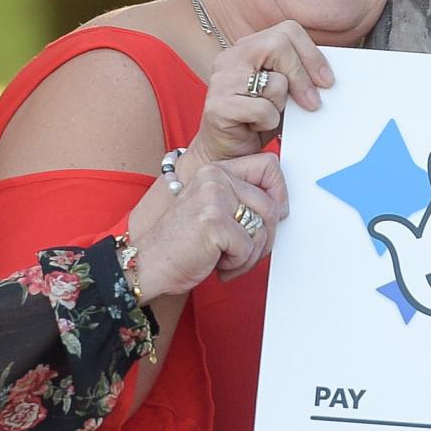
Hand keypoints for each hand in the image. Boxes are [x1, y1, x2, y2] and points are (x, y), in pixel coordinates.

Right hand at [128, 151, 286, 298]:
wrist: (147, 265)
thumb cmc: (182, 244)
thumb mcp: (214, 211)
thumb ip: (243, 200)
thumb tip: (283, 206)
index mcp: (216, 171)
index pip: (269, 165)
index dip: (280, 193)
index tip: (274, 216)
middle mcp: (215, 178)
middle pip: (272, 206)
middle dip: (264, 238)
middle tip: (242, 252)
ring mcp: (214, 198)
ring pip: (263, 228)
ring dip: (250, 255)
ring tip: (226, 259)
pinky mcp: (214, 222)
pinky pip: (248, 248)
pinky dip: (237, 264)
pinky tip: (217, 265)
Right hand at [191, 21, 333, 166]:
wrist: (229, 154)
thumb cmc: (258, 120)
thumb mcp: (283, 91)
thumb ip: (298, 75)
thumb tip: (327, 76)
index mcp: (248, 48)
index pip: (287, 31)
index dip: (312, 54)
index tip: (327, 80)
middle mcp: (231, 58)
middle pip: (279, 46)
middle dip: (303, 75)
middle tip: (314, 102)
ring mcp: (221, 80)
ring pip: (274, 82)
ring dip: (281, 105)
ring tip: (268, 116)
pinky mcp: (218, 106)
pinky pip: (262, 109)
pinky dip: (267, 123)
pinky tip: (256, 127)